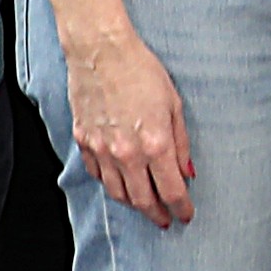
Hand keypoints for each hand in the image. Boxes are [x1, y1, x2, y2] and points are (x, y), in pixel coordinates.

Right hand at [58, 26, 196, 229]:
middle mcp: (127, 154)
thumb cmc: (140, 70)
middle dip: (157, 214)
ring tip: (144, 205)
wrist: (101, 50)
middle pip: (144, 200)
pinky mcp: (83, 142)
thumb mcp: (174, 105)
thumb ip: (181, 143)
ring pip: (118, 194)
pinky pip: (97, 175)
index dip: (181, 208)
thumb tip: (187, 172)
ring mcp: (101, 150)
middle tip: (165, 219)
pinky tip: (120, 182)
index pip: (171, 191)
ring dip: (134, 204)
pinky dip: (111, 184)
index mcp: (155, 144)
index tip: (185, 214)